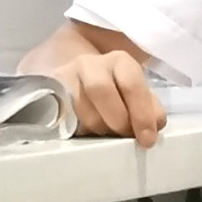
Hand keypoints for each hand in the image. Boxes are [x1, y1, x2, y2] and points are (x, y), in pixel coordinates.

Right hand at [27, 27, 166, 146]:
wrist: (81, 77)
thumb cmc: (117, 91)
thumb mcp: (137, 95)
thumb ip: (150, 109)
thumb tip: (153, 127)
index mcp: (120, 62)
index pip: (132, 85)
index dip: (141, 114)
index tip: (147, 139)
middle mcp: (91, 64)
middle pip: (101, 90)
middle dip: (117, 120)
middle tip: (124, 135)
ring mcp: (65, 75)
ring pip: (79, 105)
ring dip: (97, 127)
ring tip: (107, 134)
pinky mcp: (49, 91)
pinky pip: (62, 114)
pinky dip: (77, 128)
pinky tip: (87, 133)